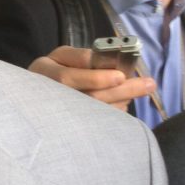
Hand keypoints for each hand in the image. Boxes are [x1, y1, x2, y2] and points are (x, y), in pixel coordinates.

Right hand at [29, 46, 155, 111]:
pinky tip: (125, 100)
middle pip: (90, 97)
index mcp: (47, 74)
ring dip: (124, 99)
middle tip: (148, 84)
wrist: (36, 98)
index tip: (120, 76)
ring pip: (99, 112)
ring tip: (143, 87)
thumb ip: (77, 56)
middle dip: (123, 91)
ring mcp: (64, 116)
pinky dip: (117, 109)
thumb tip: (99, 58)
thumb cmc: (54, 71)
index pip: (68, 78)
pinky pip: (101, 120)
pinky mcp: (76, 128)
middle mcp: (54, 97)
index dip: (95, 78)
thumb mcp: (60, 56)